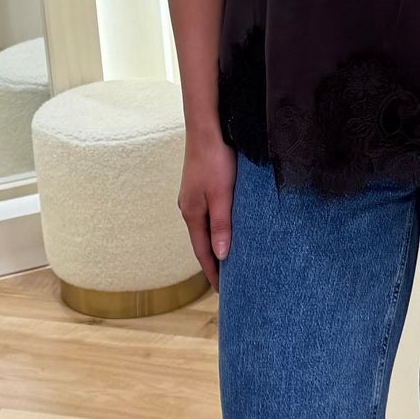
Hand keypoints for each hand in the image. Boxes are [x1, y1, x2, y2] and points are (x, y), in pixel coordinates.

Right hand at [179, 132, 235, 286]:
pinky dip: (217, 228)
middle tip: (229, 280)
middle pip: (202, 242)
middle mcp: (189, 207)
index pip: (202, 252)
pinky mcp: (201, 186)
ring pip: (206, 228)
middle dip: (214, 262)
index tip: (223, 290)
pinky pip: (209, 215)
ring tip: (230, 260)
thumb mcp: (221, 195)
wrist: (207, 127)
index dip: (213, 272)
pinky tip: (227, 229)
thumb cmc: (215, 160)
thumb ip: (221, 225)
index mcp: (192, 214)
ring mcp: (194, 197)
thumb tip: (221, 255)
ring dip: (216, 244)